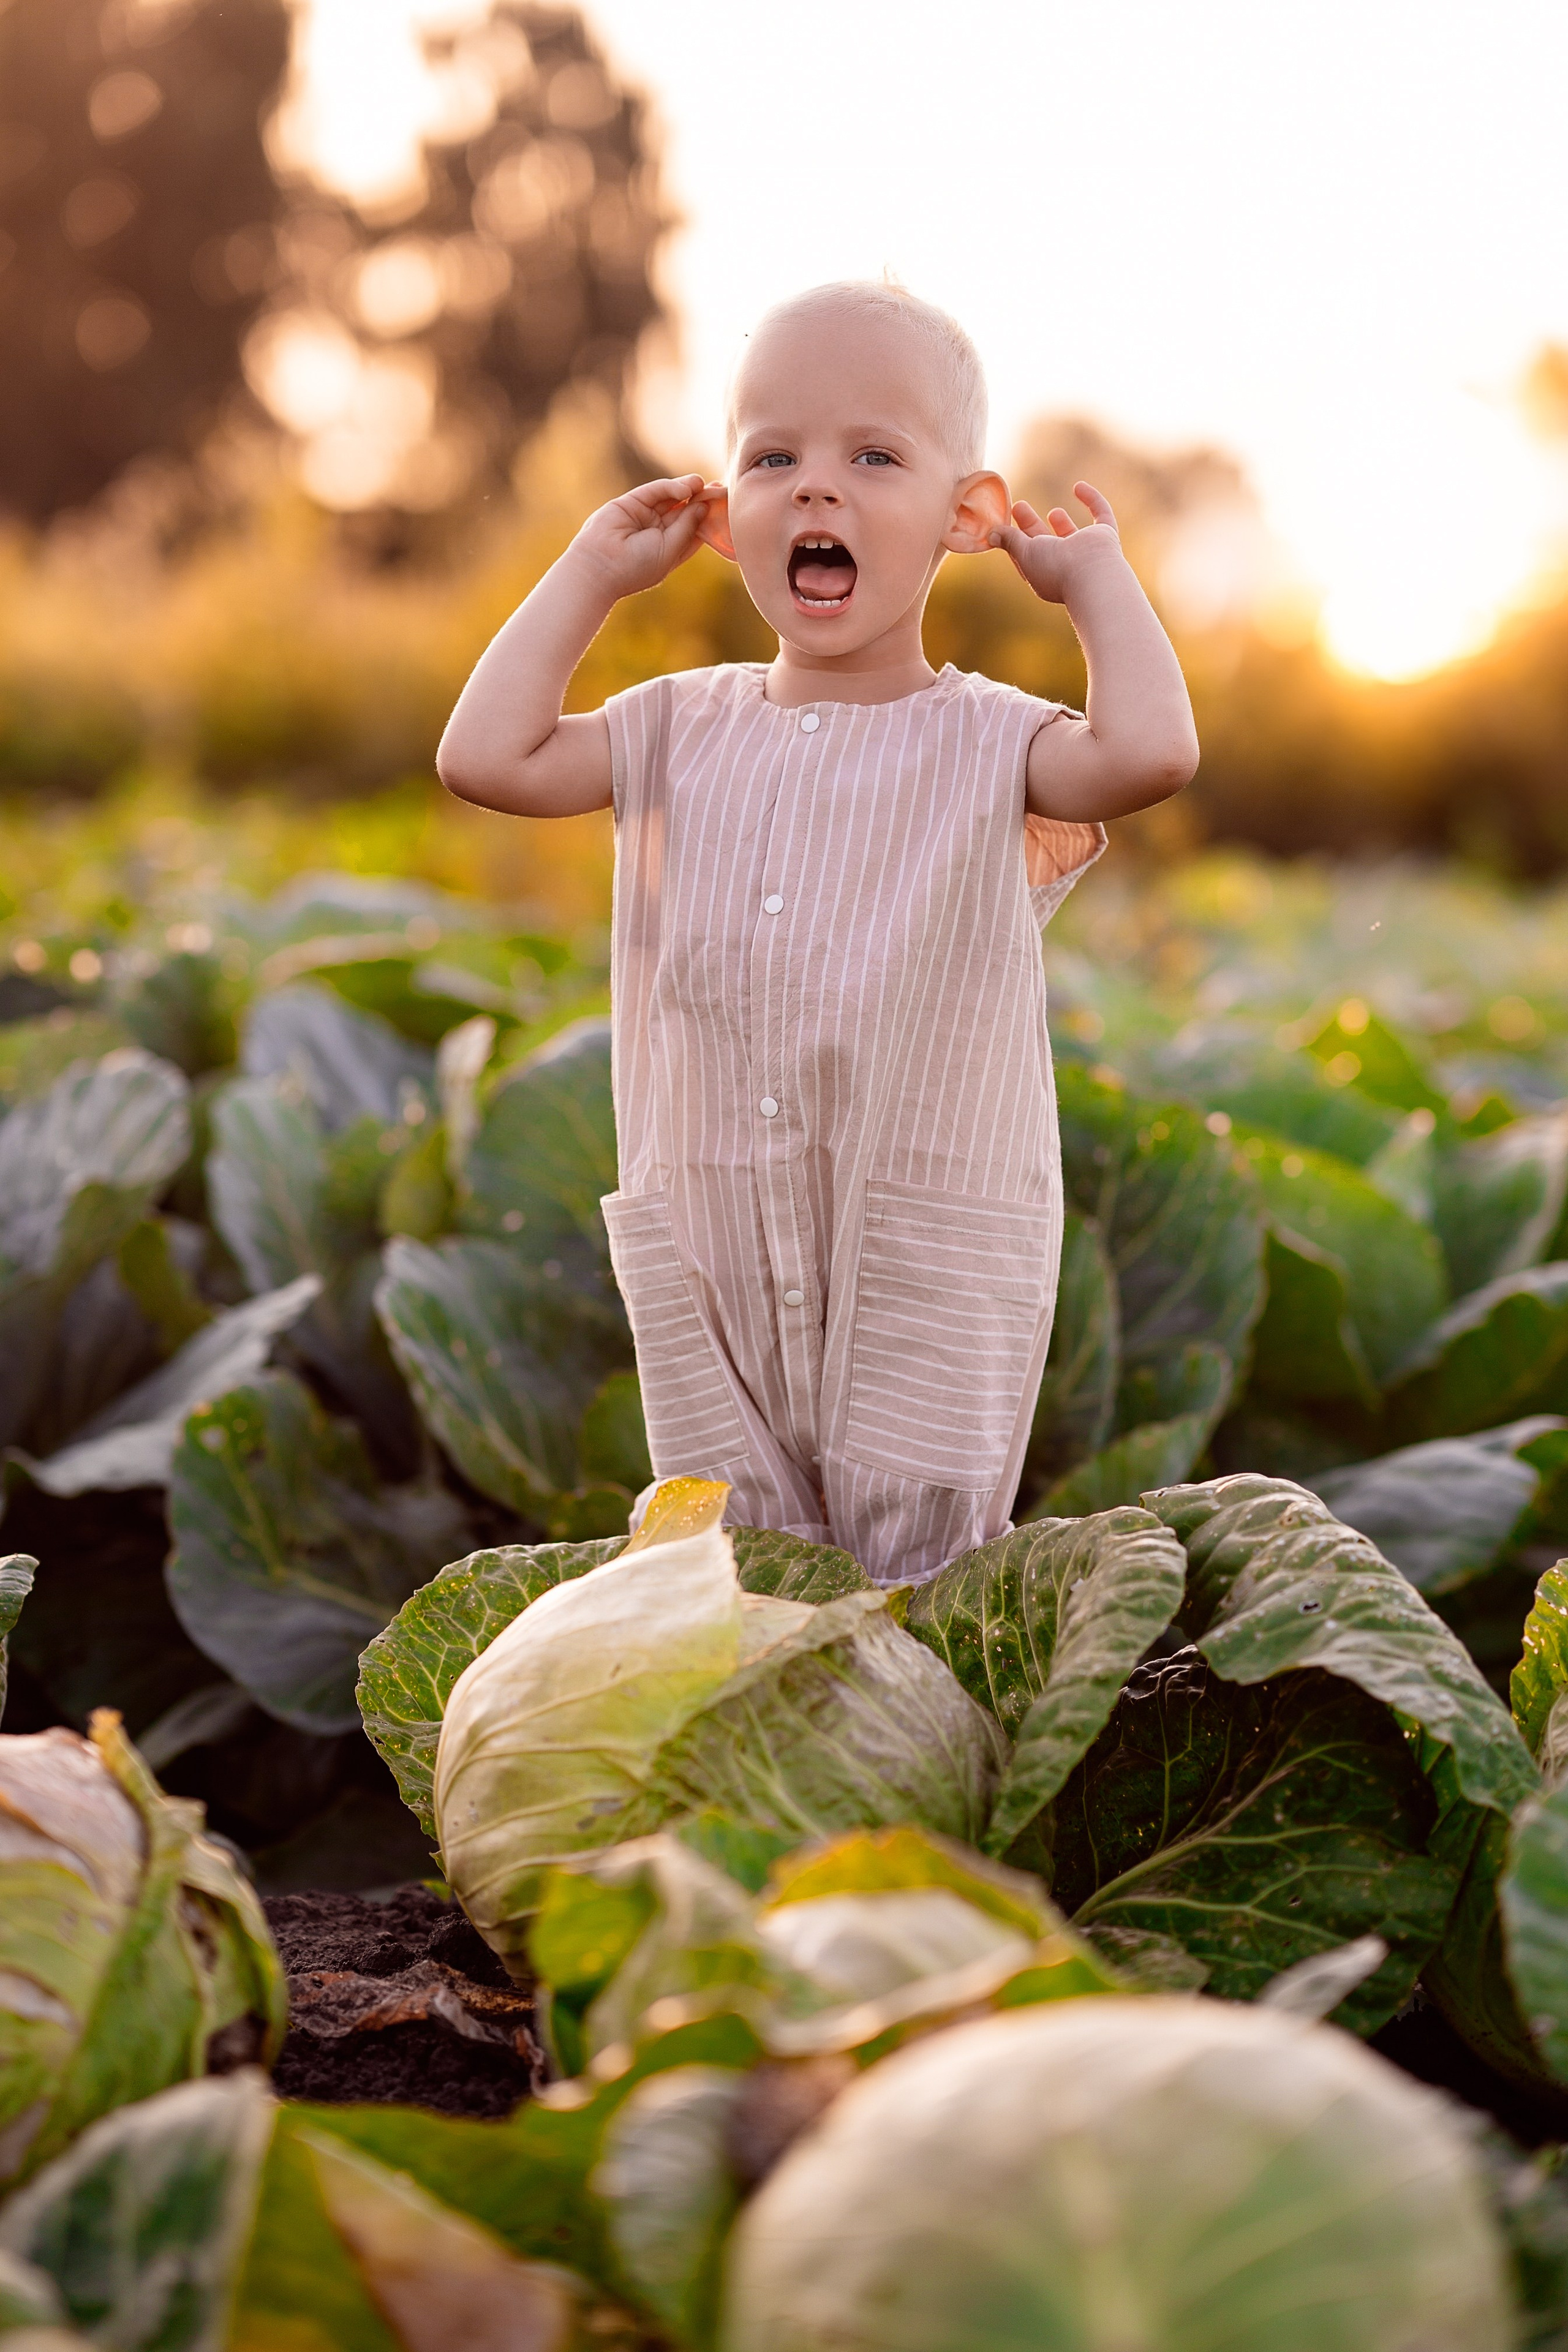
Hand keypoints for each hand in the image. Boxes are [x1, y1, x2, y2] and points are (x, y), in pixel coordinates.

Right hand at [571, 474, 722, 599]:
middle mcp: (658, 531)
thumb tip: (703, 505)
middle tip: (722, 488)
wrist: (601, 567)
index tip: (726, 507)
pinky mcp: (632, 502)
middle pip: (686, 510)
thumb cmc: (637, 567)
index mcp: (669, 548)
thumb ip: (687, 527)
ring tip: (705, 484)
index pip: (694, 530)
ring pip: (672, 498)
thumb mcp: (670, 550)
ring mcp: (645, 515)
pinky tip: (687, 487)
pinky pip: (656, 491)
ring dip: (690, 489)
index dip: (709, 517)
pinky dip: (672, 487)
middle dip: (703, 499)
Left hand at [990, 482, 1124, 606]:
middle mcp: (1066, 566)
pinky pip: (1101, 514)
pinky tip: (1079, 486)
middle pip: (1045, 542)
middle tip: (1019, 505)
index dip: (1014, 540)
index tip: (1002, 524)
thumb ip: (1010, 540)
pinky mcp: (1105, 536)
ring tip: (1053, 511)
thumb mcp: (1025, 553)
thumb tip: (991, 533)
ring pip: (1073, 536)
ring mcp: (1087, 552)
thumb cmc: (1054, 567)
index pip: (1025, 555)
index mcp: (1044, 574)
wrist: (1092, 574)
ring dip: (1062, 524)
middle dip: (1032, 525)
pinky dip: (1092, 499)